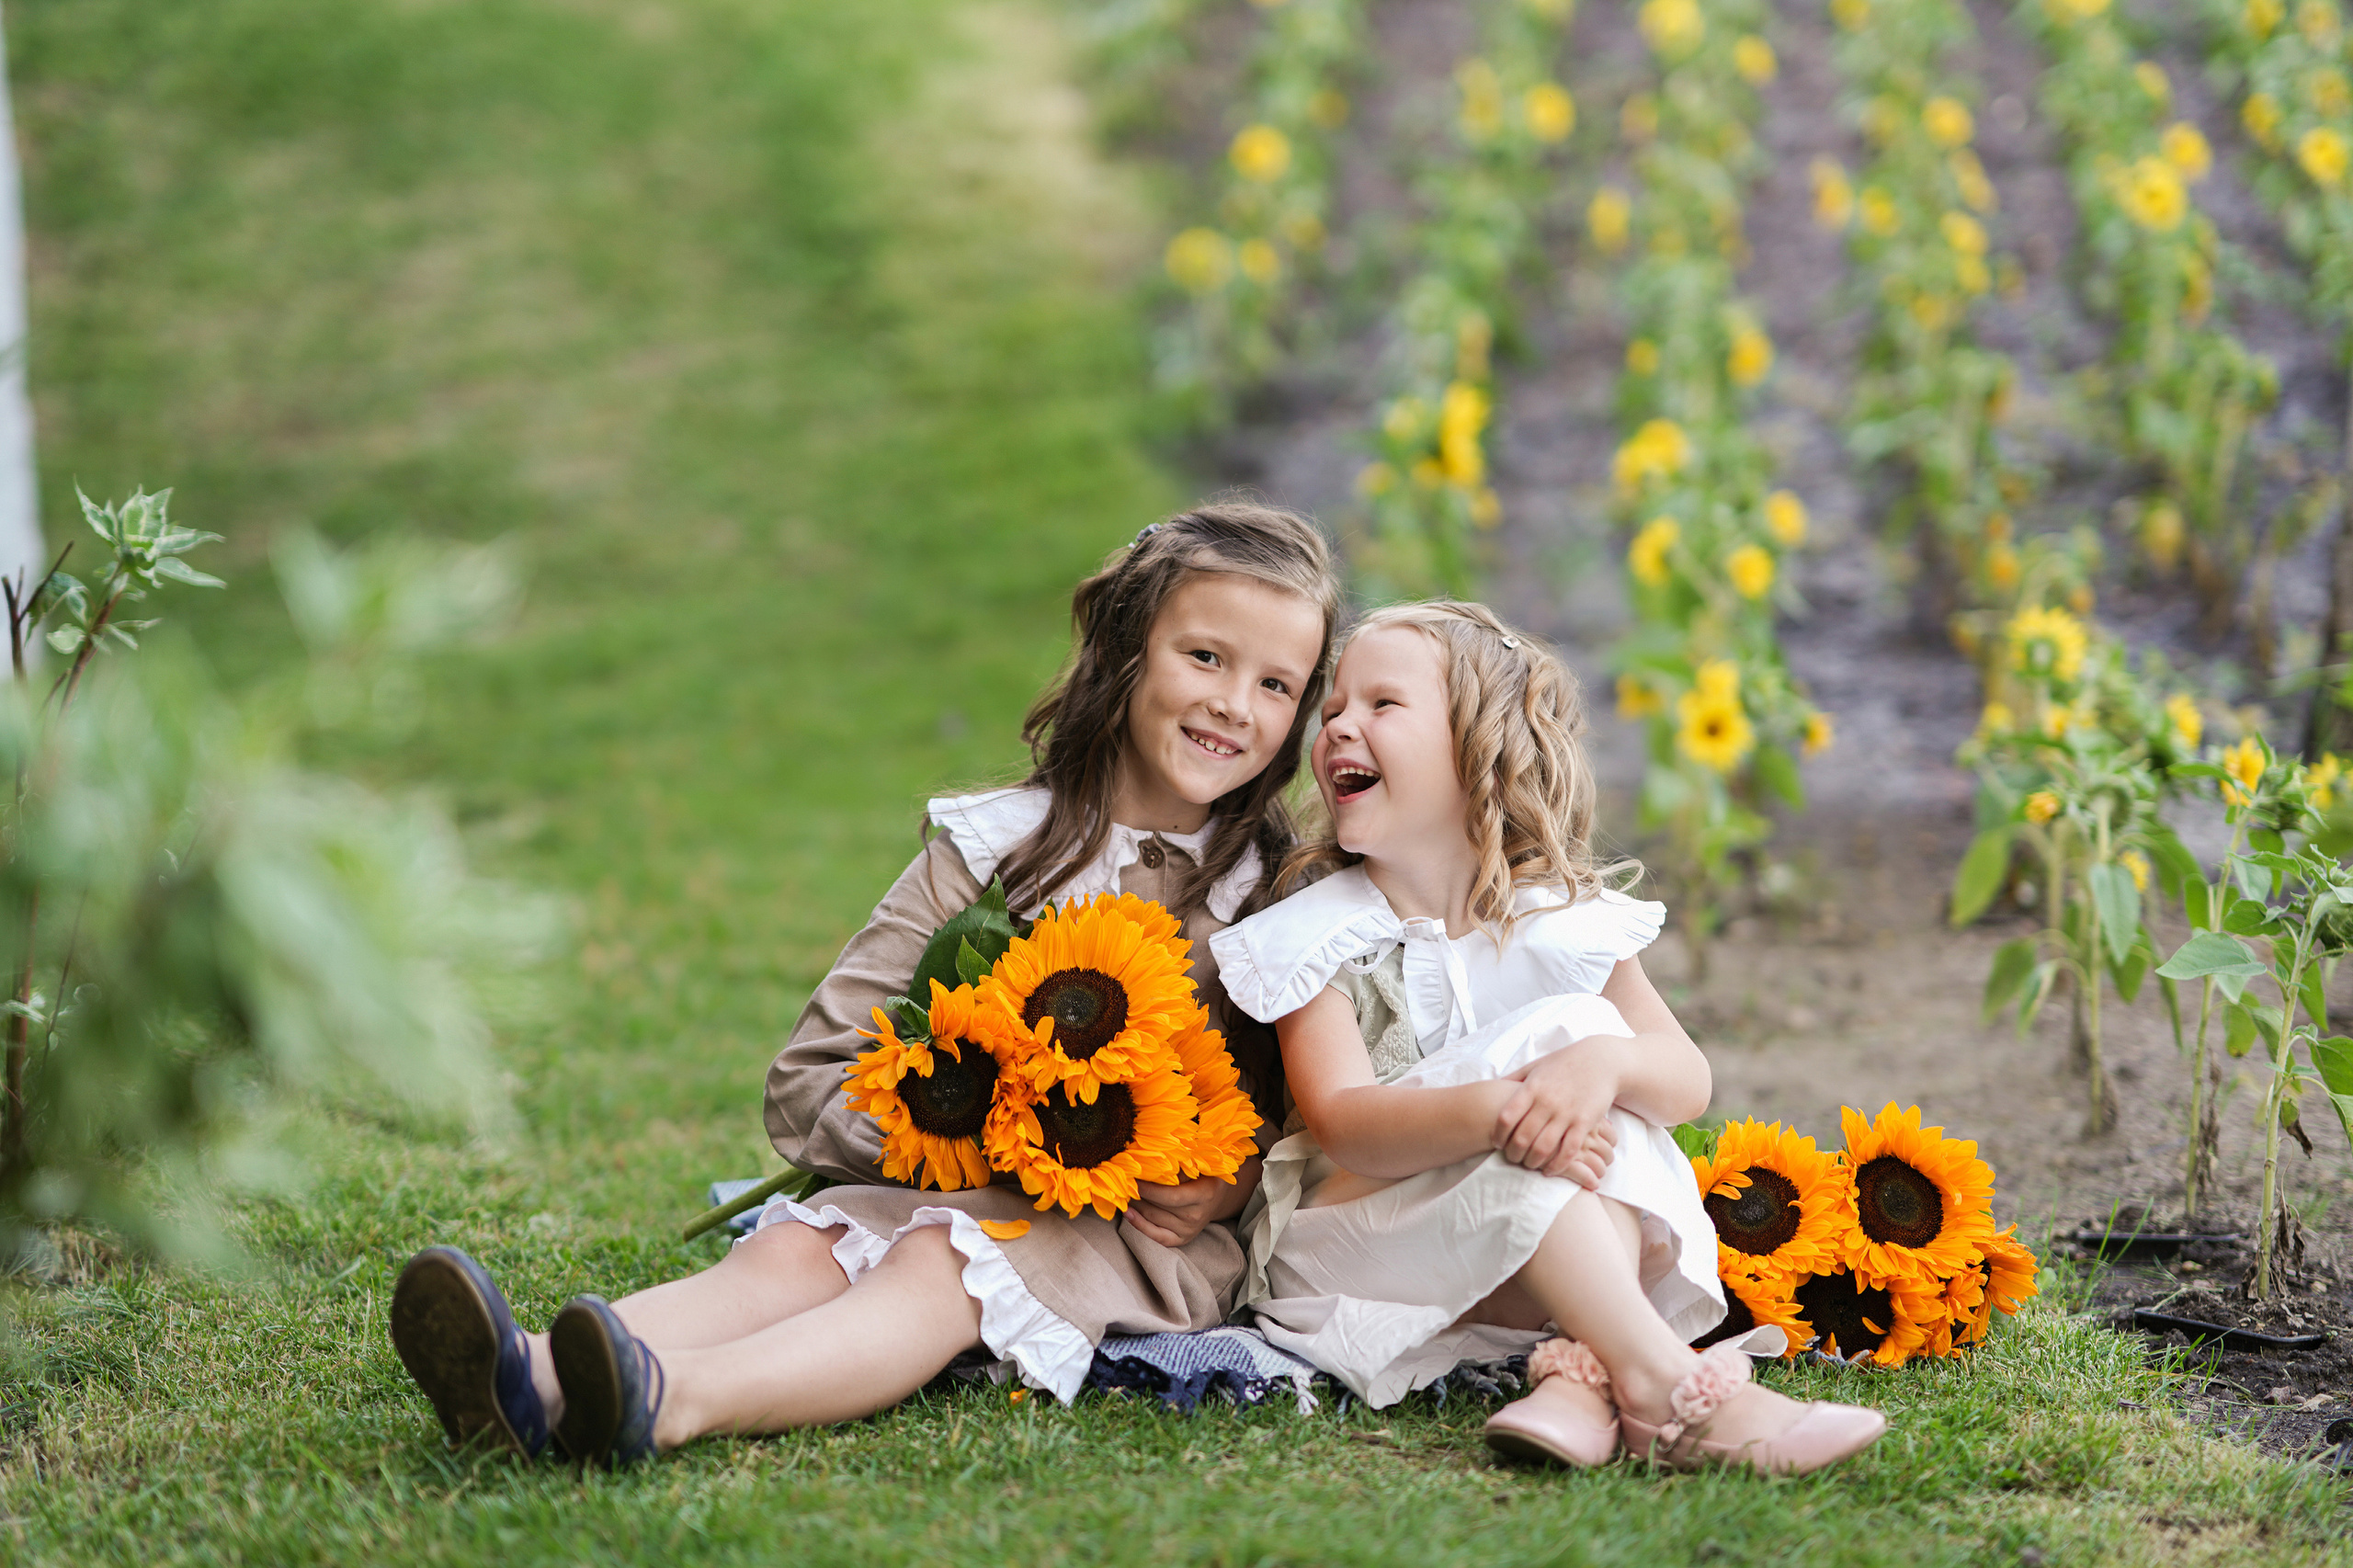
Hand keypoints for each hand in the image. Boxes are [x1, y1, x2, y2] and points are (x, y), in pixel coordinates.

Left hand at [1125, 1159, 1260, 1246]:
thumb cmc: (1205, 1173)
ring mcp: (1188, 1230)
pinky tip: (1128, 1213)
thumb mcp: (1200, 1162)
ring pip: (1153, 1218)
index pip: (1170, 1196)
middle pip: (1158, 1207)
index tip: (1131, 1178)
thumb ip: (1181, 1161)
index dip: (1148, 1189)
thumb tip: (1154, 1156)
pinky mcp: (1181, 1240)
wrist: (1217, 1196)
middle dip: (1137, 1194)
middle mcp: (1196, 1216)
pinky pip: (1156, 1236)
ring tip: (1123, 1192)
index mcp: (1204, 1195)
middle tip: (1121, 1182)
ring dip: (1135, 1205)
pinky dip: (1139, 1225)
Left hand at [1492, 1041, 1622, 1186]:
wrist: (1601, 1060)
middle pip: (1522, 1137)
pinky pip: (1569, 1151)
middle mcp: (1547, 1102)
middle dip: (1513, 1154)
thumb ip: (1514, 1078)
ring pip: (1543, 1148)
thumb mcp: (1536, 1066)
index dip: (1498, 1135)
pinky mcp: (1585, 1123)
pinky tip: (1550, 1170)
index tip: (1497, 1143)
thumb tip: (1492, 1087)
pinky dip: (1557, 1165)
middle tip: (1513, 1159)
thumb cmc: (1564, 1064)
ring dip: (1532, 1162)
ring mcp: (1567, 1113)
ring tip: (1530, 1164)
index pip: (1506, 1117)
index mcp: (1532, 1088)